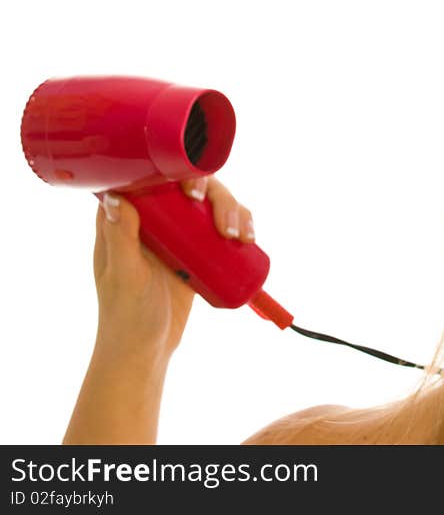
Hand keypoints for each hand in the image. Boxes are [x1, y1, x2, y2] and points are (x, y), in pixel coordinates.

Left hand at [92, 176, 255, 360]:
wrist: (146, 350)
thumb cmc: (126, 316)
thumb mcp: (124, 276)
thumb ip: (120, 239)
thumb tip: (115, 196)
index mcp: (124, 218)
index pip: (151, 178)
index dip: (175, 172)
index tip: (193, 190)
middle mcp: (152, 219)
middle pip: (190, 188)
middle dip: (217, 197)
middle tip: (226, 225)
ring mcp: (177, 234)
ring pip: (211, 205)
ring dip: (234, 211)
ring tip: (242, 237)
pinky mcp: (196, 250)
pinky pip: (222, 227)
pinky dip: (240, 226)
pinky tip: (249, 237)